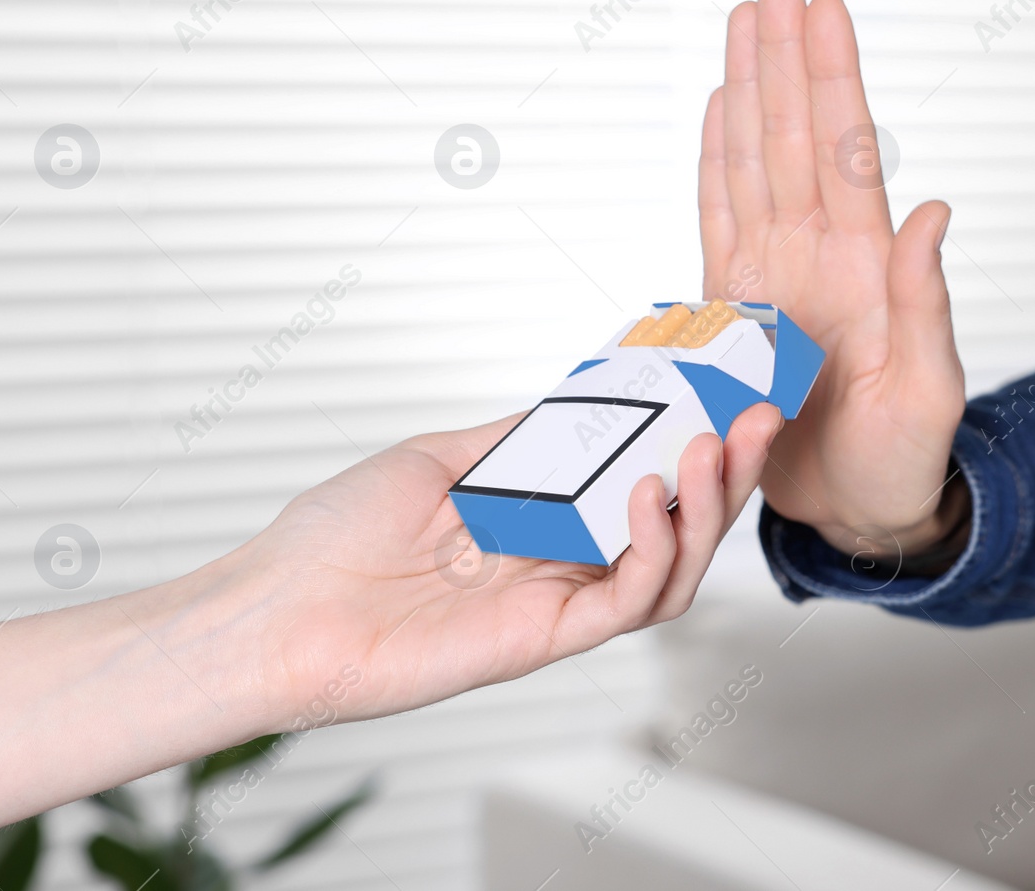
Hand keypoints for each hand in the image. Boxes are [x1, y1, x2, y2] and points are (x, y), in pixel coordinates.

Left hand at [234, 403, 783, 724]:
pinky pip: (625, 601)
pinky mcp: (542, 640)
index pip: (639, 483)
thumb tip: (578, 401)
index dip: (691, 444)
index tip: (727, 393)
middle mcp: (559, 565)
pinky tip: (650, 494)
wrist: (276, 608)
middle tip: (758, 417)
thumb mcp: (436, 459)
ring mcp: (554, 604)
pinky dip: (653, 550)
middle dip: (727, 472)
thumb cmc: (335, 538)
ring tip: (716, 447)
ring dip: (706, 508)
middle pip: (673, 525)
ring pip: (668, 569)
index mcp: (539, 522)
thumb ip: (516, 440)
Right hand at [699, 0, 965, 556]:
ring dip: (747, 88)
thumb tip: (934, 214)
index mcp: (862, 265)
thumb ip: (924, 303)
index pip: (845, 149)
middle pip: (795, 133)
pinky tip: (718, 110)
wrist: (858, 509)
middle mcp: (816, 252)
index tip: (824, 8)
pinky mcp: (735, 305)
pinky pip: (718, 217)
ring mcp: (774, 272)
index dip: (833, 77)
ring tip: (742, 21)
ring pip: (754, 159)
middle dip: (784, 53)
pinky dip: (715, 161)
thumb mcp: (929, 388)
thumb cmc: (901, 458)